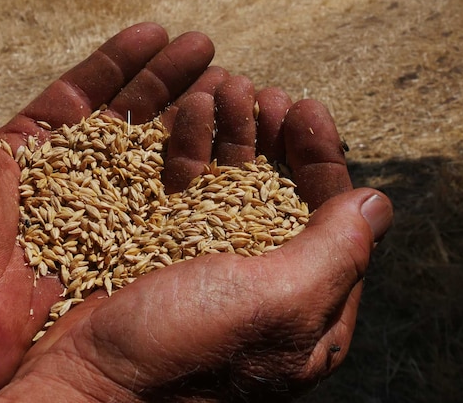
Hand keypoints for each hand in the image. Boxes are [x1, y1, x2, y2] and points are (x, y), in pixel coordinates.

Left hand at [0, 20, 222, 402]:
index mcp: (29, 148)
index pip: (85, 92)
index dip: (122, 60)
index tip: (157, 31)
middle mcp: (68, 179)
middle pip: (129, 118)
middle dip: (168, 79)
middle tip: (205, 48)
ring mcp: (96, 218)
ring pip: (152, 158)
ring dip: (188, 119)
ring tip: (223, 85)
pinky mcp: (116, 255)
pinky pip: (159, 211)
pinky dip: (190, 179)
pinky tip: (220, 150)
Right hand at [0, 77, 392, 401]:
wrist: (83, 382)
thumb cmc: (185, 350)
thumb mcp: (278, 303)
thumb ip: (337, 253)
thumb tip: (380, 203)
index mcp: (308, 312)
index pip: (335, 222)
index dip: (323, 160)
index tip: (307, 109)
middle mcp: (263, 286)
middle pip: (283, 193)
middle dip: (276, 137)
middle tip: (263, 94)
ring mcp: (208, 266)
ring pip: (233, 182)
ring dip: (234, 129)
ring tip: (225, 88)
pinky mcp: (160, 250)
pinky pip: (184, 187)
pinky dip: (190, 145)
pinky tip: (188, 110)